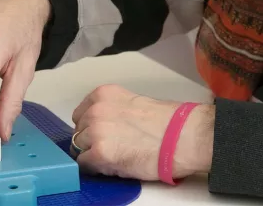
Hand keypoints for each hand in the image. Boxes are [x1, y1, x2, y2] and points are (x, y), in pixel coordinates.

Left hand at [71, 85, 214, 179]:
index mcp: (102, 94)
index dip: (90, 127)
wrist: (184, 137)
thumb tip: (100, 126)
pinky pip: (84, 164)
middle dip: (91, 140)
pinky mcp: (100, 154)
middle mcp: (95, 110)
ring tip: (116, 156)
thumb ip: (111, 111)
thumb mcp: (132, 102)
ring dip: (93, 154)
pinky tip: (112, 166)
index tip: (99, 134)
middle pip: (79, 131)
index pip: (81, 114)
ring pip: (79, 148)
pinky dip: (95, 168)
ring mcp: (96, 132)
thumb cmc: (168, 123)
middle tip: (111, 147)